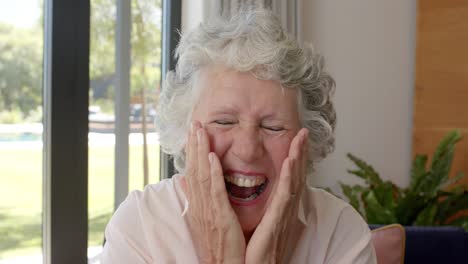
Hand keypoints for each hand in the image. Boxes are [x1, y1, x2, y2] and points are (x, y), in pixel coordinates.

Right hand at [181, 121, 245, 263]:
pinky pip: (215, 193)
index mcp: (199, 206)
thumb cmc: (218, 246)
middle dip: (194, 145)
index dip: (193, 152)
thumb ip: (198, 199)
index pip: (193, 173)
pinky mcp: (220, 219)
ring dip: (200, 152)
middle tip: (194, 123)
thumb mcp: (205, 220)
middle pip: (194, 170)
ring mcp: (208, 212)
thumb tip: (184, 182)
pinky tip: (211, 157)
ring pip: (201, 176)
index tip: (193, 132)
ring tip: (200, 130)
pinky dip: (212, 174)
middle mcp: (200, 206)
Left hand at [245, 128, 308, 263]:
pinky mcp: (277, 223)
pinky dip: (289, 178)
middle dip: (301, 153)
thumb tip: (259, 198)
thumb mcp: (263, 227)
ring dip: (298, 158)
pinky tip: (291, 162)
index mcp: (281, 210)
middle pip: (296, 176)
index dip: (295, 159)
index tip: (296, 141)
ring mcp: (284, 216)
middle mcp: (286, 211)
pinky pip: (284, 197)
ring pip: (294, 181)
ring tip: (301, 138)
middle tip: (303, 132)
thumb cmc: (258, 254)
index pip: (290, 179)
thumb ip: (265, 211)